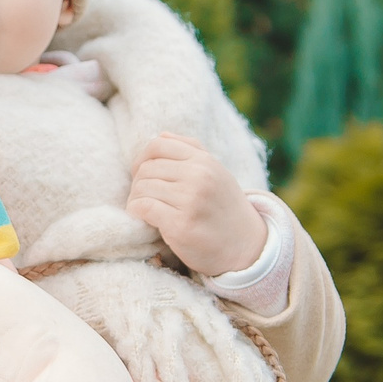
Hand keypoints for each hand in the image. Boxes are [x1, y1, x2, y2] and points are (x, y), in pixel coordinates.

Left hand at [126, 133, 266, 276]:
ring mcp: (190, 200)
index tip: (141, 174)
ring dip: (136, 199)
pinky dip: (136, 211)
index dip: (141, 159)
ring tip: (144, 208)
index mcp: (205, 161)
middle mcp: (199, 176)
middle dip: (138, 183)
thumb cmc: (225, 210)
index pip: (158, 145)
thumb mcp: (217, 173)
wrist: (246, 247)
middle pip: (146, 168)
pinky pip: (144, 207)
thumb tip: (162, 134)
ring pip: (142, 188)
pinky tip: (143, 217)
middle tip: (143, 197)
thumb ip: (192, 151)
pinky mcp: (180, 224)